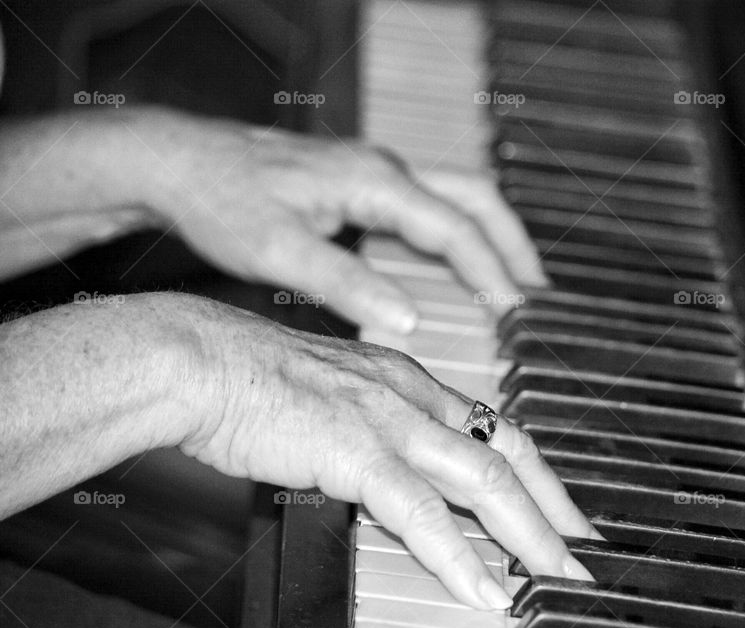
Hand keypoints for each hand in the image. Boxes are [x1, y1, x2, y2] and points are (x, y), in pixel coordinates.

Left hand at [134, 109, 546, 331]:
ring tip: (512, 279)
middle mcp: (382, 170)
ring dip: (490, 235)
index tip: (516, 311)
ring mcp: (373, 173)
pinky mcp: (358, 183)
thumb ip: (347, 285)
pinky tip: (453, 262)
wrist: (179, 163)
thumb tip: (409, 319)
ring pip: (456, 196)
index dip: (490, 272)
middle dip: (513, 244)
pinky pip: (428, 203)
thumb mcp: (280, 252)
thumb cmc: (223, 199)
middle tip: (537, 291)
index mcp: (373, 182)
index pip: (454, 229)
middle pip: (475, 199)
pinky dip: (456, 233)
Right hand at [179, 296, 596, 609]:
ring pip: (484, 482)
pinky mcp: (356, 451)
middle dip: (554, 507)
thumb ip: (370, 429)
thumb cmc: (250, 380)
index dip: (535, 473)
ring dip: (529, 537)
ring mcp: (389, 421)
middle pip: (508, 454)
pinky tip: (483, 589)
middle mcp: (412, 395)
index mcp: (408, 382)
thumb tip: (388, 474)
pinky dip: (459, 558)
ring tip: (558, 578)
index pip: (493, 428)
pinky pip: (423, 514)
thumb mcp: (332, 398)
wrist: (198, 359)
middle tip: (583, 549)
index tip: (558, 509)